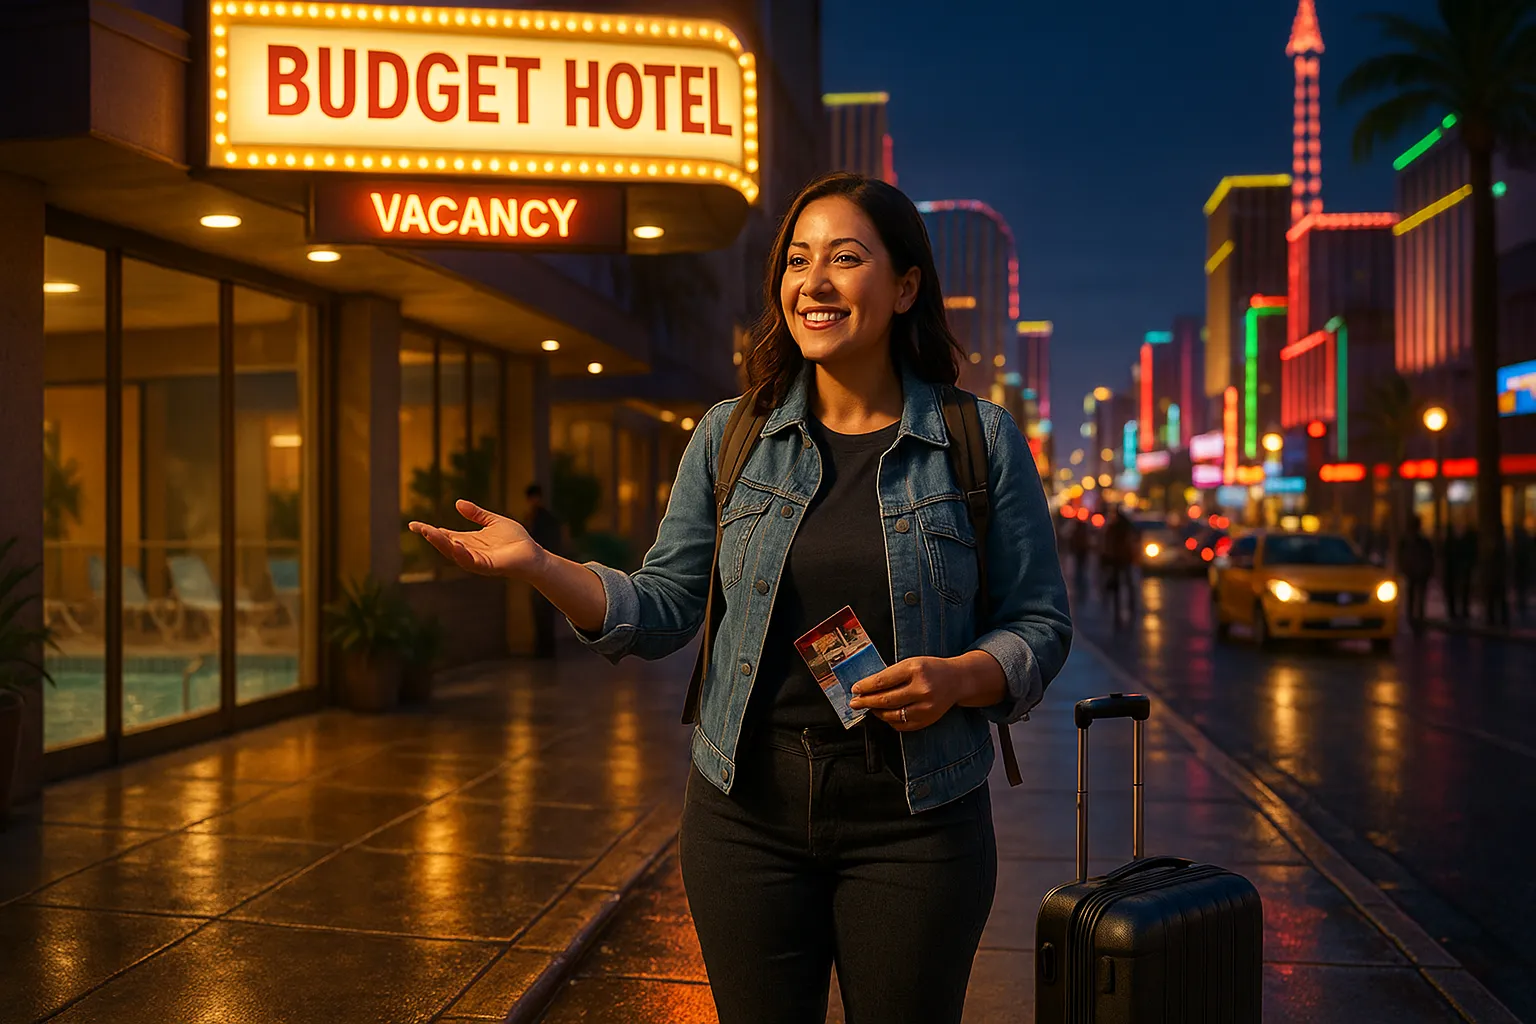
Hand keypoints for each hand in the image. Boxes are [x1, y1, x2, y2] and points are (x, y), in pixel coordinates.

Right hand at [408, 500, 543, 578]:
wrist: (533, 554)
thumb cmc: (516, 540)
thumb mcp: (493, 521)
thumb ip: (477, 514)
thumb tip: (457, 503)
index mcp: (469, 541)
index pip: (445, 535)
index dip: (429, 530)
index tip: (413, 524)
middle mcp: (469, 552)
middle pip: (445, 544)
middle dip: (431, 536)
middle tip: (417, 527)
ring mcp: (477, 561)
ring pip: (454, 553)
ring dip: (441, 544)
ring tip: (429, 533)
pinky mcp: (488, 566)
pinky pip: (471, 561)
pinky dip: (462, 554)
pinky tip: (454, 545)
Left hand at [848, 656, 976, 731]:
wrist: (957, 681)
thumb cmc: (931, 669)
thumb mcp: (911, 663)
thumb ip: (891, 674)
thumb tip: (866, 687)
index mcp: (915, 670)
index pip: (882, 681)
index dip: (865, 687)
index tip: (855, 689)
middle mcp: (922, 689)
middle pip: (885, 700)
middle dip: (866, 702)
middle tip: (855, 703)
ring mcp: (926, 707)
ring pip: (892, 715)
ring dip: (876, 712)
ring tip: (870, 707)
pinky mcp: (928, 720)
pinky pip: (901, 725)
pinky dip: (890, 721)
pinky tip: (885, 714)